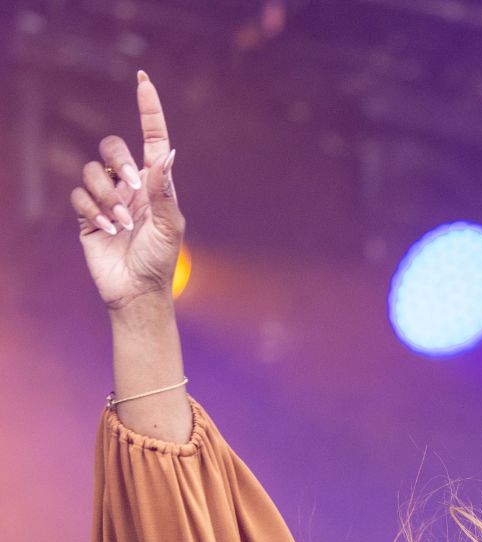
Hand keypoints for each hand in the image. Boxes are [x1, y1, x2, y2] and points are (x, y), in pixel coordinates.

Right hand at [70, 71, 183, 311]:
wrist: (137, 292)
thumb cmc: (160, 261)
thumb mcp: (170, 226)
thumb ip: (165, 189)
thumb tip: (167, 153)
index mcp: (154, 183)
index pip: (151, 137)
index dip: (148, 109)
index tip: (142, 79)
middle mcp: (129, 185)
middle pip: (112, 147)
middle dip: (119, 161)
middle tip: (133, 187)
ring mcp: (106, 198)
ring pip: (92, 171)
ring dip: (108, 197)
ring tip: (123, 225)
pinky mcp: (86, 215)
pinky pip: (79, 195)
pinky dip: (93, 210)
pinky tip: (107, 230)